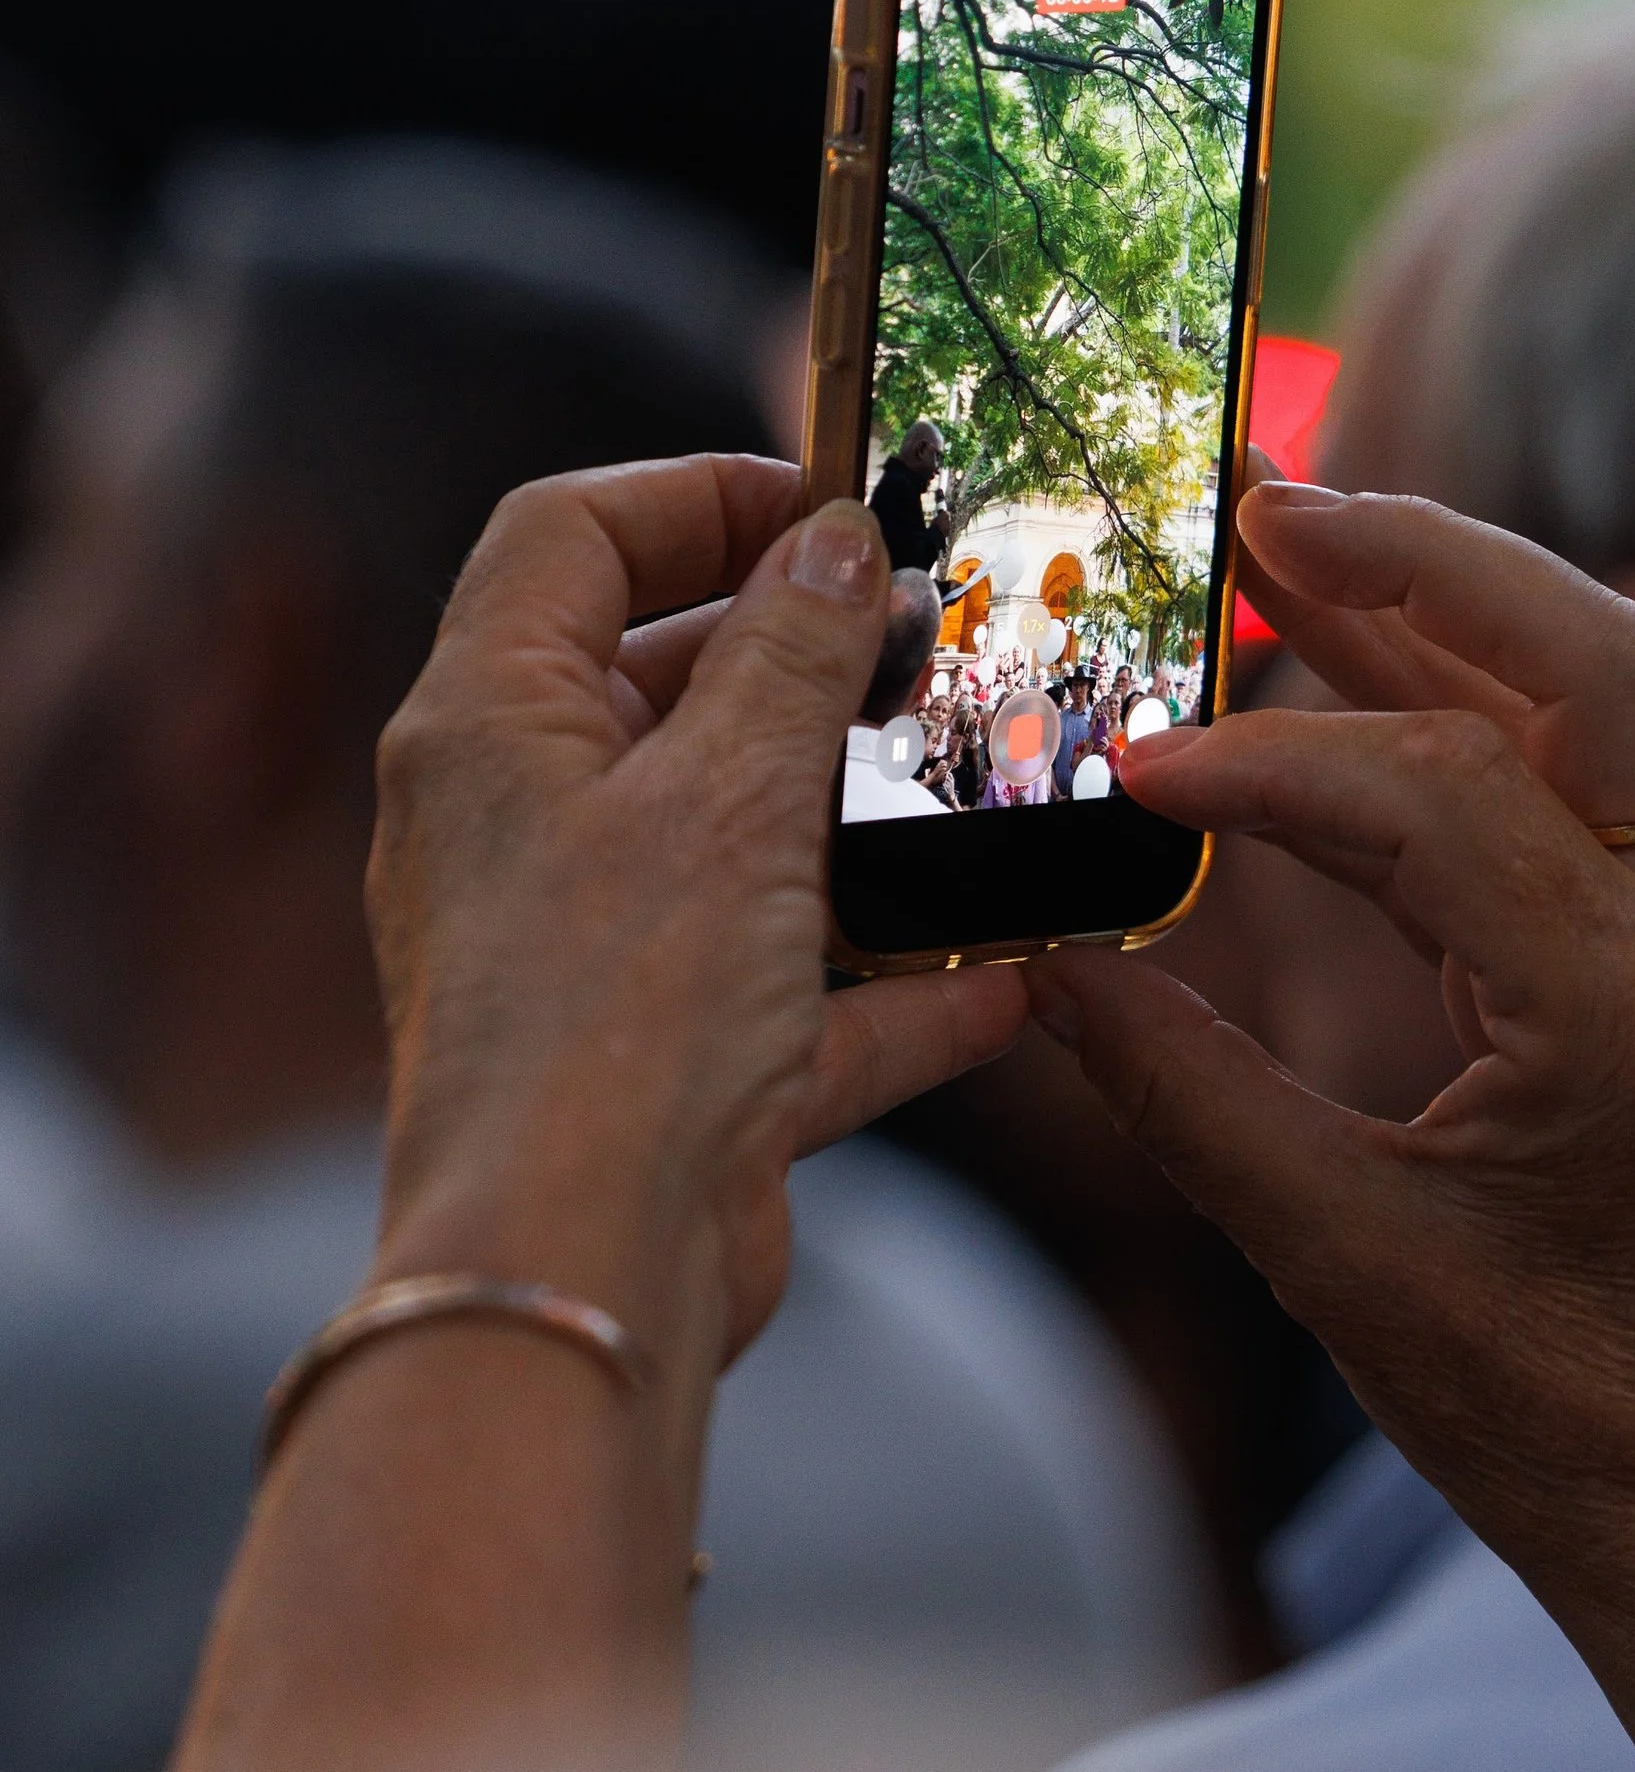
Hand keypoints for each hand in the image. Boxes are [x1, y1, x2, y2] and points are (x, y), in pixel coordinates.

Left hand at [366, 457, 1024, 1383]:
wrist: (582, 1276)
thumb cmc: (616, 1020)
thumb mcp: (733, 794)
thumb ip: (794, 653)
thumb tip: (835, 542)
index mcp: (489, 726)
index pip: (568, 536)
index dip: (698, 496)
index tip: (834, 505)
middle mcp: (520, 829)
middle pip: (662, 686)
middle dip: (805, 662)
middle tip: (929, 644)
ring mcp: (592, 956)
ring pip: (739, 849)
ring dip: (860, 825)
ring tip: (976, 785)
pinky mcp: (666, 1072)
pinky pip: (795, 1005)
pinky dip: (894, 987)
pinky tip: (1007, 976)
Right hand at [1029, 484, 1634, 1651]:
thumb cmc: (1541, 1417)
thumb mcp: (1334, 1258)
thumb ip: (1182, 1090)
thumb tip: (1041, 956)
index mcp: (1618, 1016)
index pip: (1431, 798)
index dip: (1265, 758)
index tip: (1128, 764)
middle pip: (1592, 660)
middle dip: (1429, 562)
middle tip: (1269, 501)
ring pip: (1610, 694)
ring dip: (1460, 602)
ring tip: (1300, 538)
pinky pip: (1597, 773)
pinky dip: (1483, 699)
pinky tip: (1369, 666)